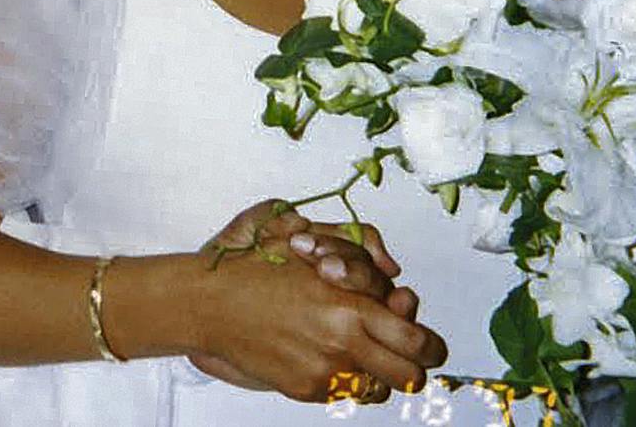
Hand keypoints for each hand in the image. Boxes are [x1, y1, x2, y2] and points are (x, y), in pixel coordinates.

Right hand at [187, 203, 445, 401]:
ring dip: (379, 374)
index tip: (422, 339)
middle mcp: (343, 343)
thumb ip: (359, 253)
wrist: (209, 303)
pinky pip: (345, 393)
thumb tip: (393, 269)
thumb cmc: (255, 266)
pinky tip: (327, 354)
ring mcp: (324, 371)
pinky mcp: (305, 388)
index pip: (416, 341)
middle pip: (410, 376)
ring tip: (363, 353)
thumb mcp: (307, 242)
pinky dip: (345, 377)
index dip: (427, 343)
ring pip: (381, 390)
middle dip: (414, 365)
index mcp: (349, 306)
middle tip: (407, 355)